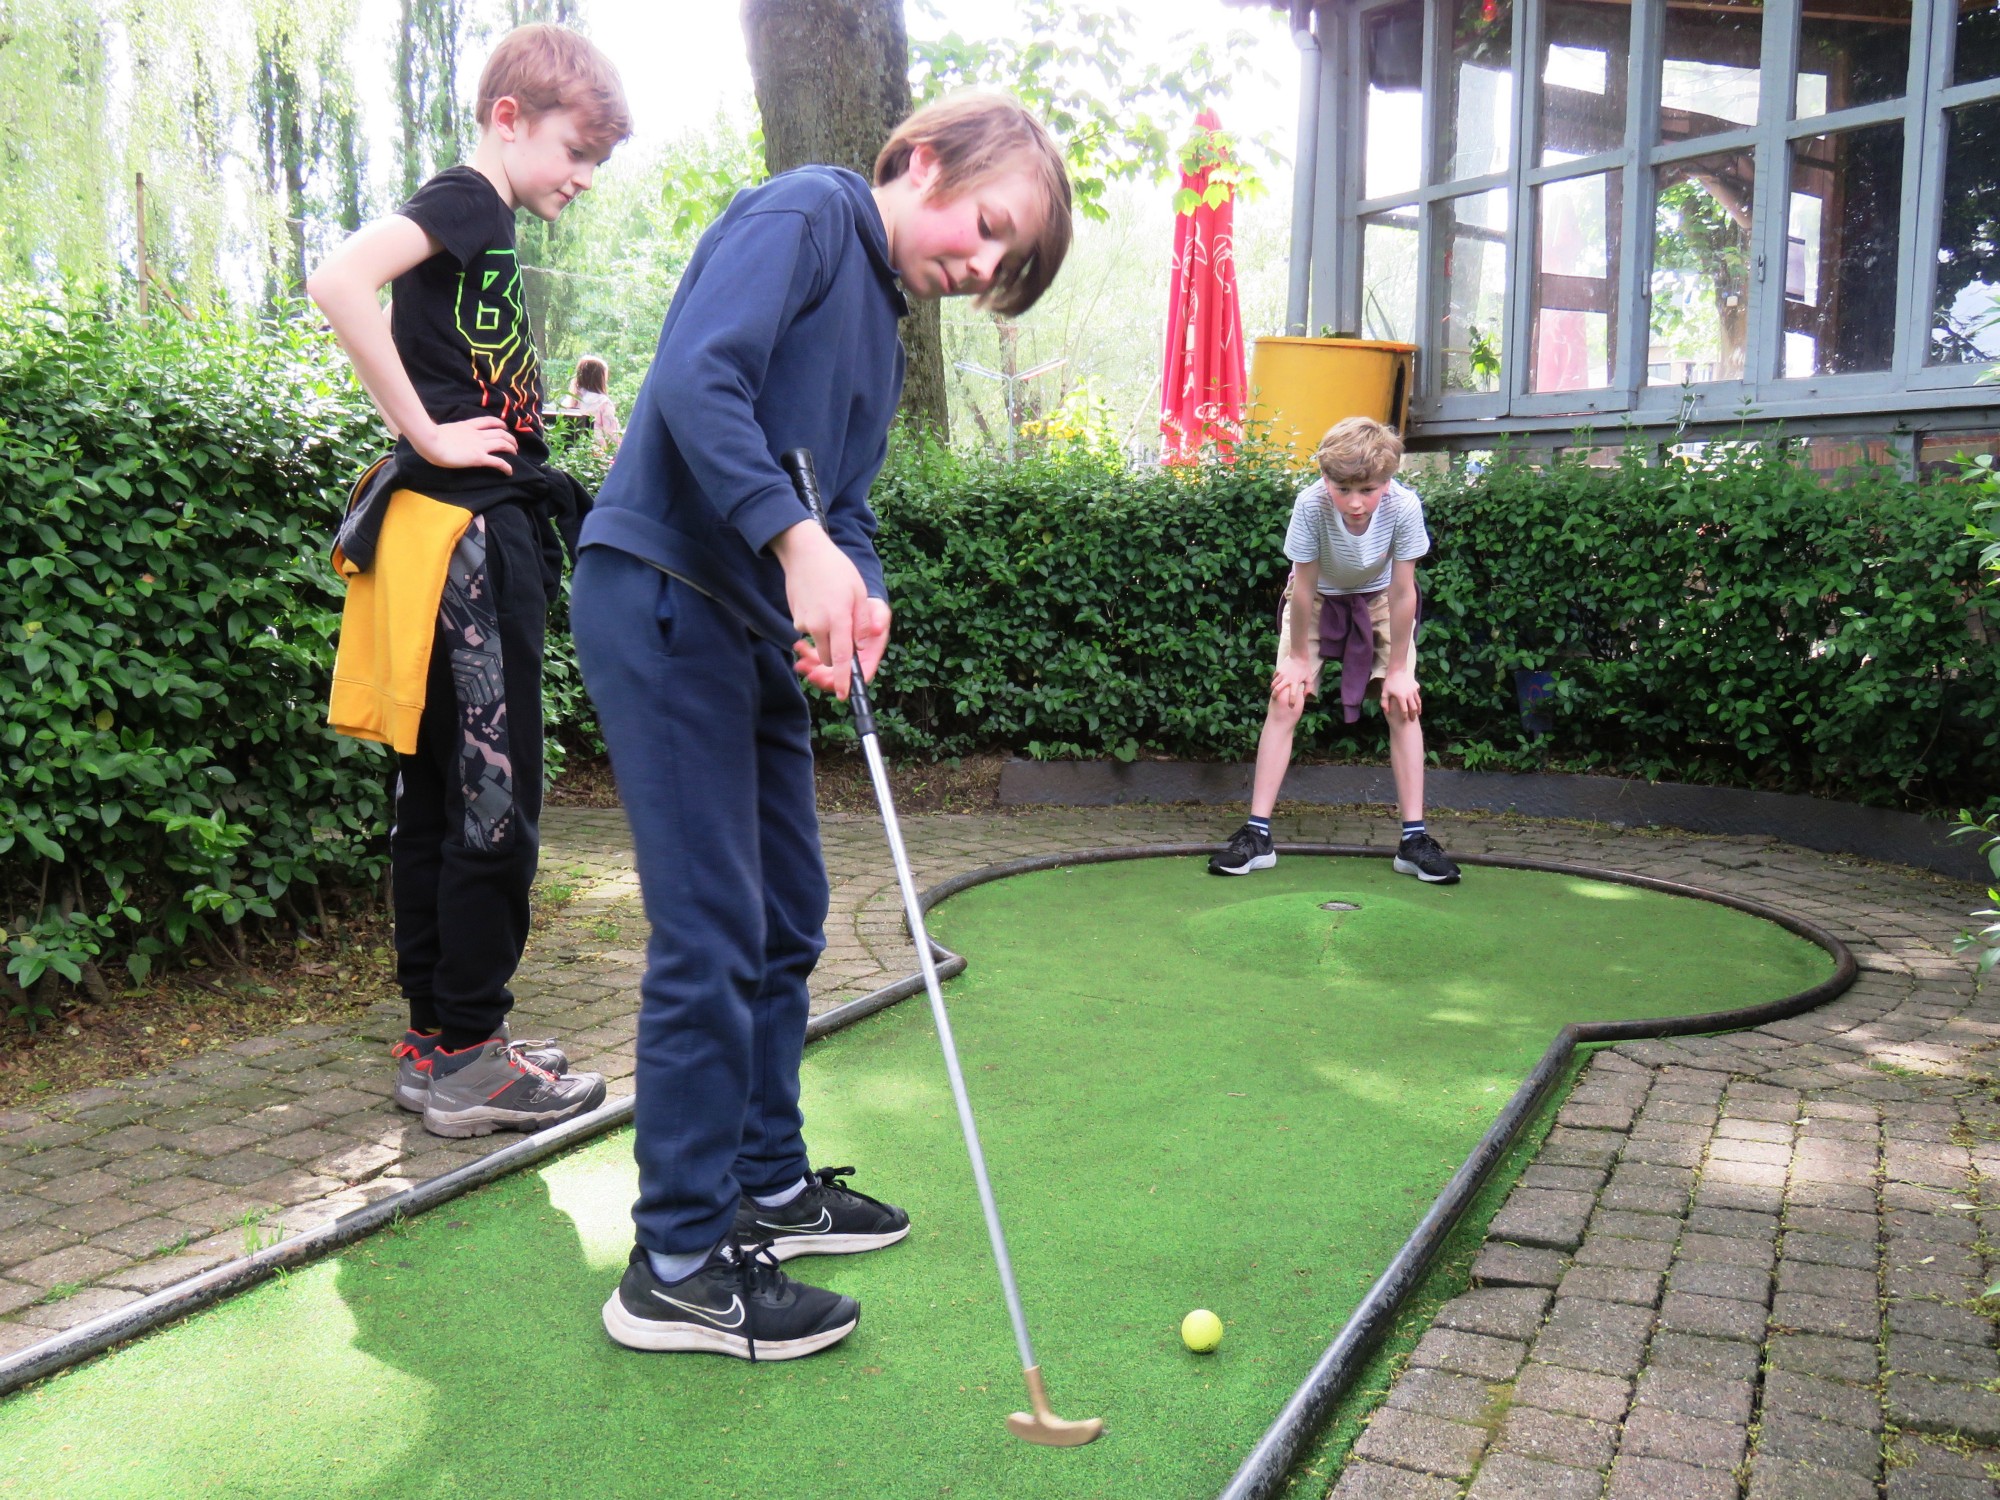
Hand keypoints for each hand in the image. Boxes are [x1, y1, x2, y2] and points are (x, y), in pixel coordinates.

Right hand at [410, 416, 516, 472]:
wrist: (430, 441)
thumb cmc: (431, 437)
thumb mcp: (444, 429)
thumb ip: (450, 431)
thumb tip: (445, 434)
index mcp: (467, 426)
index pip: (488, 421)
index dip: (499, 423)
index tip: (505, 427)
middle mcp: (477, 434)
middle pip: (500, 432)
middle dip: (510, 437)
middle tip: (514, 444)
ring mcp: (479, 445)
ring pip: (503, 443)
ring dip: (512, 448)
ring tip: (516, 453)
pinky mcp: (479, 458)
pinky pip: (498, 462)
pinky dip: (506, 466)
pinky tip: (510, 472)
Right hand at [773, 521, 871, 699]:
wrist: (804, 553)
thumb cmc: (837, 570)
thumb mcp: (859, 593)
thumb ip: (863, 622)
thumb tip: (863, 646)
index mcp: (839, 620)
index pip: (841, 659)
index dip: (841, 679)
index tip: (842, 694)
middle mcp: (819, 625)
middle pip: (829, 657)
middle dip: (837, 655)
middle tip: (846, 637)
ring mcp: (804, 622)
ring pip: (819, 643)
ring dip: (827, 637)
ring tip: (832, 608)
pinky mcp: (795, 618)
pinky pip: (810, 630)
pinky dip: (817, 624)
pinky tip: (820, 602)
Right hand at [1269, 655, 1314, 712]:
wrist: (1298, 656)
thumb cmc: (1305, 668)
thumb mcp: (1309, 678)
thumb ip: (1308, 688)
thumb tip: (1305, 696)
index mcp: (1295, 682)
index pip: (1293, 694)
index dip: (1291, 701)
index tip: (1291, 706)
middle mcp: (1287, 679)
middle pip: (1277, 689)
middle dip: (1274, 695)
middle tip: (1274, 698)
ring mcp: (1282, 674)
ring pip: (1274, 684)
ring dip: (1273, 688)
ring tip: (1274, 690)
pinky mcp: (1278, 670)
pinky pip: (1274, 677)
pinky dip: (1274, 680)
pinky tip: (1277, 682)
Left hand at [1381, 668, 1421, 721]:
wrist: (1397, 671)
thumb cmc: (1389, 682)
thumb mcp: (1384, 693)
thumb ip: (1384, 703)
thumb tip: (1386, 711)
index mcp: (1401, 697)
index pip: (1404, 710)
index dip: (1405, 716)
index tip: (1405, 719)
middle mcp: (1409, 695)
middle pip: (1413, 708)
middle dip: (1413, 715)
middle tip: (1413, 719)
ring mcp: (1414, 690)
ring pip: (1418, 702)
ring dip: (1418, 709)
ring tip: (1418, 713)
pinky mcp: (1416, 687)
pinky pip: (1418, 695)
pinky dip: (1418, 700)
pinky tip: (1417, 703)